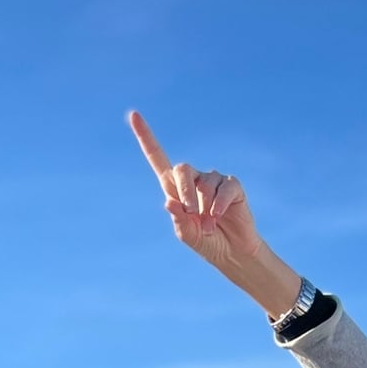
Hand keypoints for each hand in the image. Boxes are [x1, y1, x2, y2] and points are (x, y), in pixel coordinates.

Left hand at [126, 110, 302, 318]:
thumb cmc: (206, 242)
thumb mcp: (187, 234)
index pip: (158, 158)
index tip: (133, 115)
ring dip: (205, 208)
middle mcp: (193, 180)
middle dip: (184, 190)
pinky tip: (218, 215)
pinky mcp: (232, 186)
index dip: (146, 137)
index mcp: (175, 188)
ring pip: (204, 184)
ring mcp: (213, 181)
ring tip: (210, 226)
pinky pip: (224, 188)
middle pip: (182, 169)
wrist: (232, 252)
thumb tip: (169, 201)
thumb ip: (178, 219)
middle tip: (190, 211)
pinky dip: (220, 203)